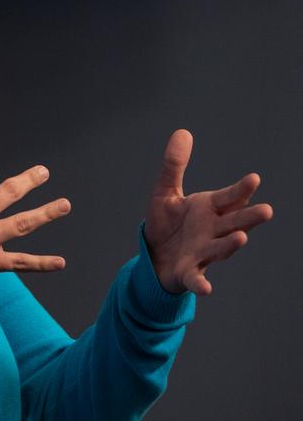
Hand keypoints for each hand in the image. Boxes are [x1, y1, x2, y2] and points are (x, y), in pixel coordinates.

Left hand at [143, 130, 272, 295]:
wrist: (154, 256)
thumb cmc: (167, 223)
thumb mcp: (166, 191)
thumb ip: (174, 165)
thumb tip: (183, 131)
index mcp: (209, 209)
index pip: (228, 198)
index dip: (241, 189)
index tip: (254, 178)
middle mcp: (212, 231)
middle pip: (234, 223)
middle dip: (249, 218)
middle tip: (267, 210)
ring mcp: (202, 253)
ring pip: (220, 249)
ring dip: (231, 245)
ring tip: (242, 238)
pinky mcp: (188, 273)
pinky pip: (196, 279)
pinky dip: (201, 284)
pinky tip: (207, 289)